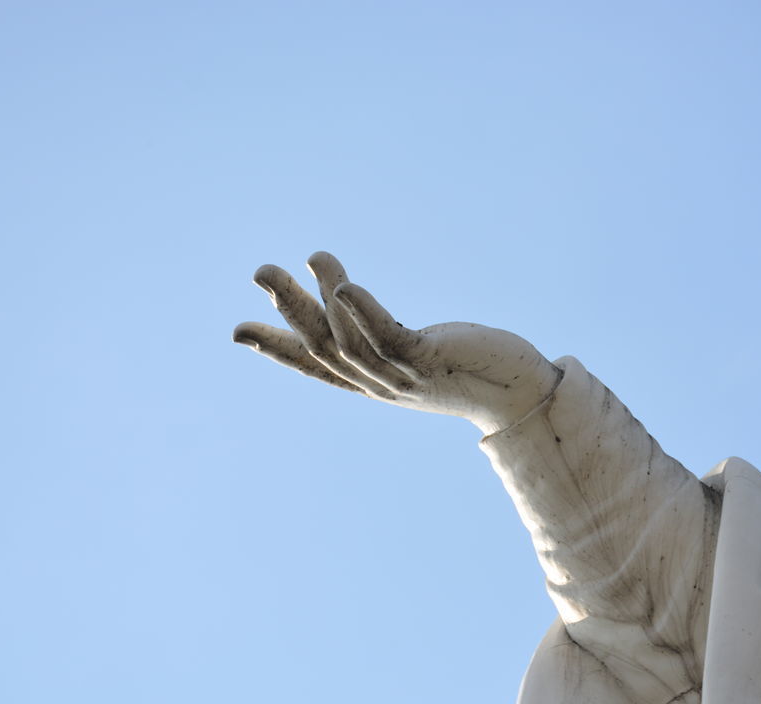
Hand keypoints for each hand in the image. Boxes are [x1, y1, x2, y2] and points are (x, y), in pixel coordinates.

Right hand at [233, 252, 560, 433]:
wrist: (522, 391)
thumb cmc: (468, 364)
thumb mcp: (412, 351)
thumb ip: (377, 334)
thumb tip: (344, 302)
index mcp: (372, 381)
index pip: (316, 366)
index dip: (277, 349)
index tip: (238, 332)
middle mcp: (380, 384)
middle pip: (323, 348)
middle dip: (289, 310)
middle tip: (261, 271)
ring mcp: (403, 376)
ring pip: (349, 340)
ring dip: (322, 298)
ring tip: (311, 256)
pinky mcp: (429, 360)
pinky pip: (388, 338)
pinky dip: (363, 312)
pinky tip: (344, 286)